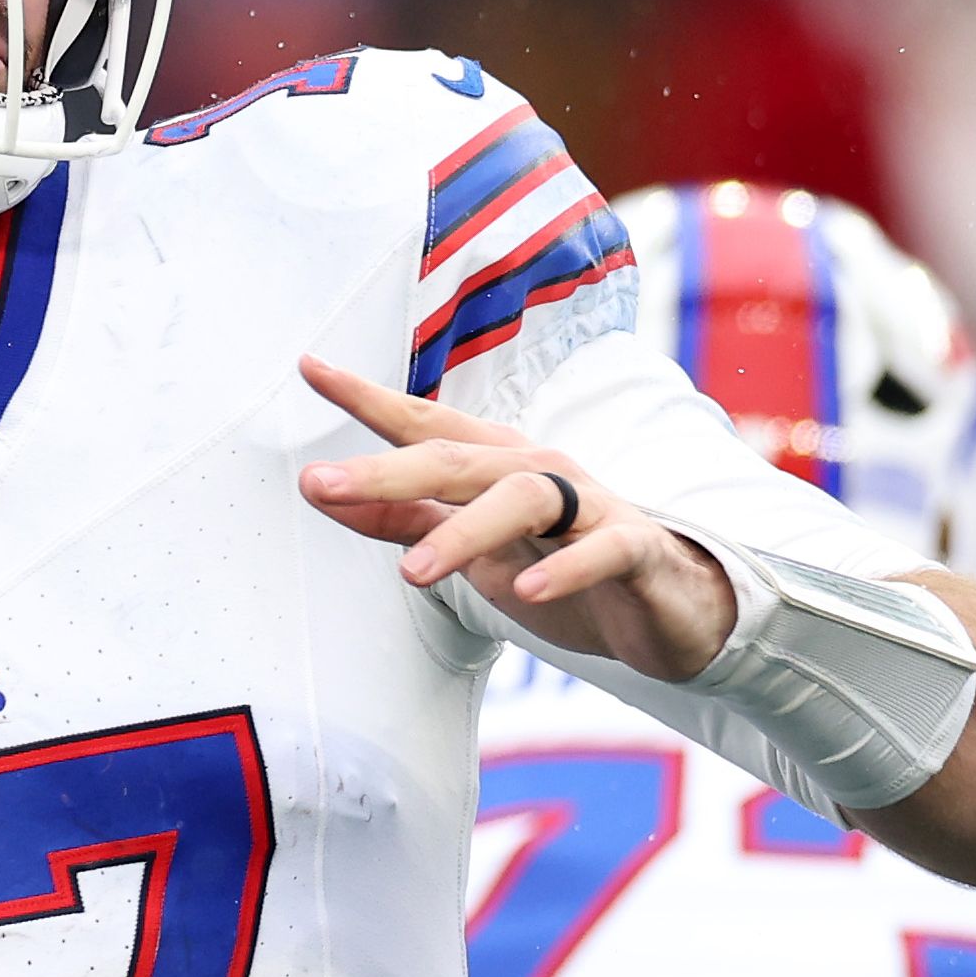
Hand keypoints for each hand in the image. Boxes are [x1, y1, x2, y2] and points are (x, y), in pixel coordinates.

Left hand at [294, 356, 737, 681]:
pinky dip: (568, 568)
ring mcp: (592, 506)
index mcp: (497, 464)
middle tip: (320, 485)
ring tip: (413, 573)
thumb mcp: (470, 547)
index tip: (309, 367)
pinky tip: (533, 594)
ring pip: (523, 500)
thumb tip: (321, 492)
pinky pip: (602, 550)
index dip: (367, 397)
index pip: (425, 424)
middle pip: (457, 460)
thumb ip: (403, 519)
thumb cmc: (557, 565)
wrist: (666, 609)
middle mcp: (540, 471)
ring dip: (464, 534)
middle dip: (387, 470)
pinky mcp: (635, 549)